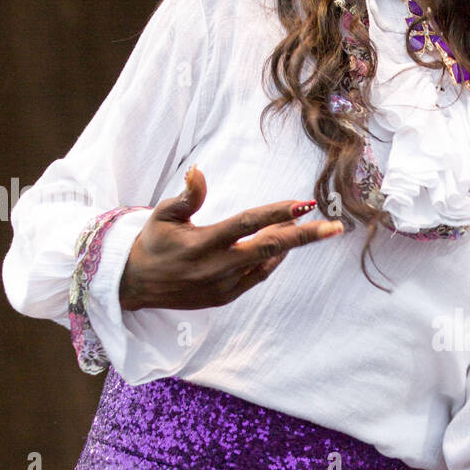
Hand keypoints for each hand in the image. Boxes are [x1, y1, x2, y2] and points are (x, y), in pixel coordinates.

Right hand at [119, 166, 345, 310]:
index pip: (247, 224)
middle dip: (305, 237)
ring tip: (306, 225)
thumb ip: (186, 196)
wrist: (134, 285)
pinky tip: (283, 245)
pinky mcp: (225, 298)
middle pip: (269, 248)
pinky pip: (258, 277)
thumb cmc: (152, 242)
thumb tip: (199, 171)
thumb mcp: (162, 215)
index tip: (304, 204)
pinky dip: (273, 260)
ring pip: (266, 263)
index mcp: (201, 243)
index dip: (277, 213)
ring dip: (288, 245)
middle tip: (335, 227)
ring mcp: (223, 286)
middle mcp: (216, 267)